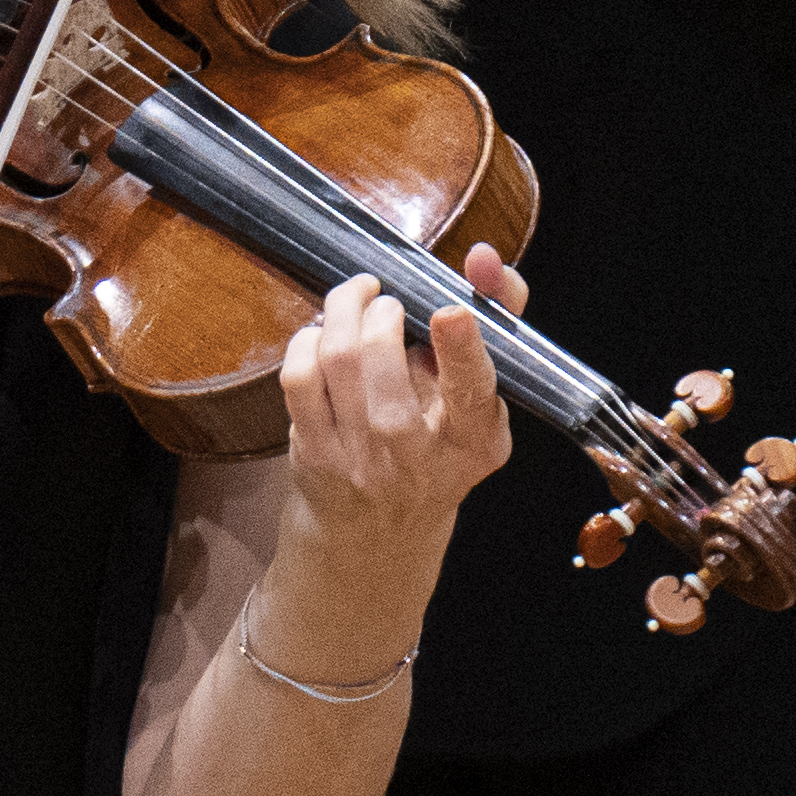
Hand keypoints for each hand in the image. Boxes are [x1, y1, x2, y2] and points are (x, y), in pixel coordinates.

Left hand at [264, 247, 521, 611]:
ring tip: (357, 299)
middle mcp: (419, 457)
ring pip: (340, 362)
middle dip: (381, 315)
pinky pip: (300, 378)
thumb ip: (495, 322)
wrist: (377, 534)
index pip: (472, 390)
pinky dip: (307, 339)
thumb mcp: (478, 399)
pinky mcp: (314, 455)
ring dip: (343, 311)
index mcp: (475, 440)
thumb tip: (485, 261)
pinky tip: (321, 333)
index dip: (461, 349)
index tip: (450, 311)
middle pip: (387, 369)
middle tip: (387, 300)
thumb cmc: (436, 445)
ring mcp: (362, 460)